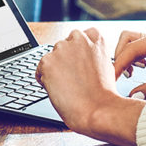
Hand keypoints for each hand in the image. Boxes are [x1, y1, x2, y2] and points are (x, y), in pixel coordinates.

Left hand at [35, 28, 142, 145]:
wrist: (96, 109)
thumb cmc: (102, 93)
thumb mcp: (106, 64)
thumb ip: (92, 53)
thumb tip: (80, 55)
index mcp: (94, 37)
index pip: (77, 37)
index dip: (76, 54)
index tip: (79, 66)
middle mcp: (77, 38)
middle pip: (62, 47)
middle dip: (64, 61)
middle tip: (73, 79)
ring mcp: (61, 49)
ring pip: (51, 58)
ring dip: (55, 71)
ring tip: (68, 87)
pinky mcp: (47, 62)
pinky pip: (40, 71)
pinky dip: (45, 81)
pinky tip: (58, 90)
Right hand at [112, 26, 145, 100]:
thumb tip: (132, 96)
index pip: (133, 47)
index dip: (119, 63)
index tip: (112, 78)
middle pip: (128, 39)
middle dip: (120, 57)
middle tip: (118, 77)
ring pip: (133, 44)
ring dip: (126, 58)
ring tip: (129, 75)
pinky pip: (141, 51)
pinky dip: (134, 60)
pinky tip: (138, 72)